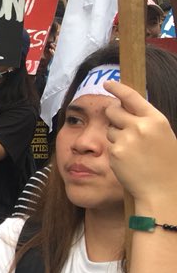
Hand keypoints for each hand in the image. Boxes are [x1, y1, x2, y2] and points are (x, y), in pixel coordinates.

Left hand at [105, 80, 176, 206]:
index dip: (117, 88)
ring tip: (132, 151)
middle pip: (113, 110)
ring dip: (115, 136)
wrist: (162, 189)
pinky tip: (128, 161)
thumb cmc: (166, 163)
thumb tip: (125, 106)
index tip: (107, 83)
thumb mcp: (162, 135)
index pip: (131, 96)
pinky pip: (109, 145)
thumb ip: (146, 121)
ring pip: (109, 129)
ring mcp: (126, 139)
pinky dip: (115, 150)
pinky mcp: (115, 152)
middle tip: (120, 125)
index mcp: (156, 119)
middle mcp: (140, 126)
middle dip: (113, 115)